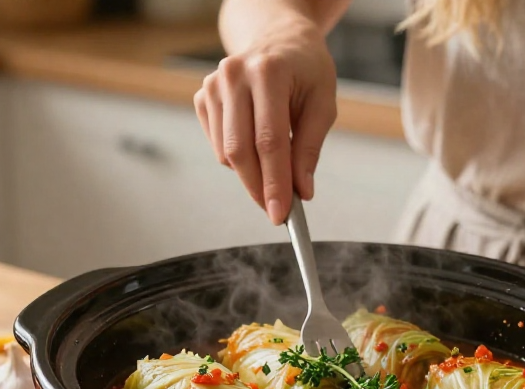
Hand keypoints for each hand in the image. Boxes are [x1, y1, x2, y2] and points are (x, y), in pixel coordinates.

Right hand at [193, 22, 337, 224]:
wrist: (279, 38)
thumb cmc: (305, 69)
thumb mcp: (322, 103)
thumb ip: (310, 148)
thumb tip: (301, 191)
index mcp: (268, 72)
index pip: (269, 141)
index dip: (274, 182)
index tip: (280, 213)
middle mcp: (234, 75)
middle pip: (240, 151)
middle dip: (258, 188)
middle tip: (276, 211)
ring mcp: (213, 85)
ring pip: (226, 154)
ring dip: (251, 173)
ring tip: (276, 163)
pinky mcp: (202, 97)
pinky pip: (218, 146)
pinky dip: (238, 157)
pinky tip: (255, 141)